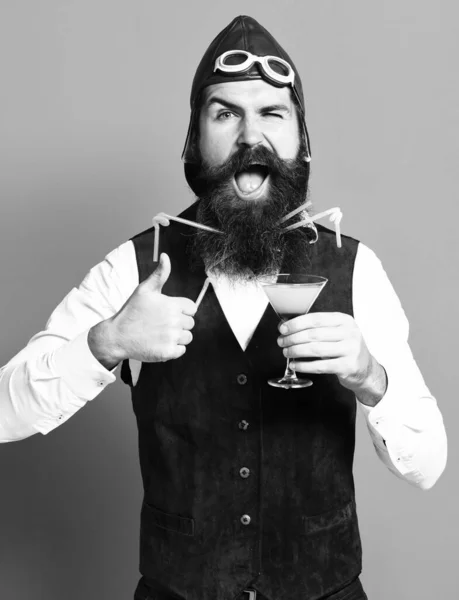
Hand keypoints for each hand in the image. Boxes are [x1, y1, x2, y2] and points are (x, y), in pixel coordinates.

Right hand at [89, 253, 196, 368]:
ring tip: (160, 334)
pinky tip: (160, 343)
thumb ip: (160, 274)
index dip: (181, 310)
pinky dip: (173, 349)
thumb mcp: (144, 290)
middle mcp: (174, 321)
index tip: (168, 312)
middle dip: (179, 323)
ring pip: (187, 337)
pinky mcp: (168, 352)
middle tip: (161, 324)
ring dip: (177, 336)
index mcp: (172, 305)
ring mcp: (172, 337)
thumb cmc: (131, 311)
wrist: (117, 336)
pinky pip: (181, 350)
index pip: (191, 308)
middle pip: (190, 323)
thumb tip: (165, 256)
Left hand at [278, 312, 386, 404]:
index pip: (316, 319)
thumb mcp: (336, 333)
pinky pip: (320, 366)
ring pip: (315, 349)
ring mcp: (350, 350)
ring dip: (296, 351)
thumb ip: (316, 328)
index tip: (283, 328)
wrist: (366, 369)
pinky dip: (304, 365)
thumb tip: (286, 327)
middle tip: (281, 342)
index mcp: (344, 320)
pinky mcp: (348, 366)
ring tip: (286, 352)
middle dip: (293, 338)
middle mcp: (349, 333)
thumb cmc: (345, 349)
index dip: (296, 324)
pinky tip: (295, 364)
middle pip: (314, 334)